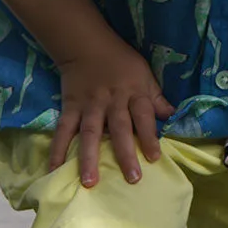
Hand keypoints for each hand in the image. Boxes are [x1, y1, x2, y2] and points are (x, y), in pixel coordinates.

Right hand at [50, 36, 174, 186]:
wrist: (85, 45)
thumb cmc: (121, 62)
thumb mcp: (144, 75)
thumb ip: (157, 99)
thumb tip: (173, 117)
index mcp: (133, 93)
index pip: (144, 116)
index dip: (149, 136)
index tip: (154, 158)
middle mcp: (112, 101)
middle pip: (120, 129)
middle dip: (125, 153)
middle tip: (132, 179)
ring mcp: (89, 106)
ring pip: (90, 133)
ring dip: (89, 158)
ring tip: (89, 182)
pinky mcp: (70, 107)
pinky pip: (63, 131)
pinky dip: (57, 149)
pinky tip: (54, 169)